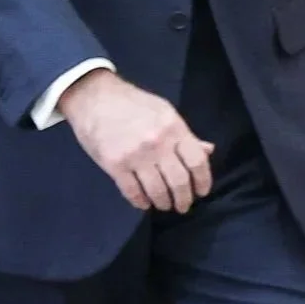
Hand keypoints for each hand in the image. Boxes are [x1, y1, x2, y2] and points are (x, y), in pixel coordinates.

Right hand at [59, 69, 214, 212]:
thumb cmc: (133, 103)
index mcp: (174, 127)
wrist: (96, 97)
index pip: (197, 161)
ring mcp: (136, 155)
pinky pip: (133, 193)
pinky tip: (144, 202)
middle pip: (179, 181)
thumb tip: (208, 151)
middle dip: (184, 199)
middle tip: (182, 206)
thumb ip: (185, 134)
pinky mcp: (115, 166)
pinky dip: (141, 202)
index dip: (203, 181)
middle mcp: (158, 143)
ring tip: (164, 204)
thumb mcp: (164, 111)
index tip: (202, 192)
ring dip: (164, 203)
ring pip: (158, 191)